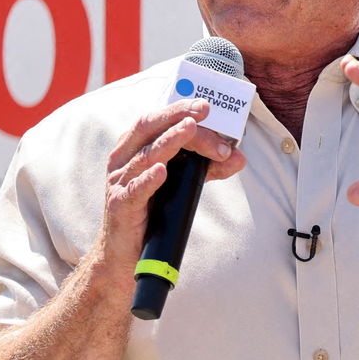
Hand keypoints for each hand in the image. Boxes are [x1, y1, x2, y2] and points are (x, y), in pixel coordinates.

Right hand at [100, 98, 246, 265]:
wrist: (124, 253)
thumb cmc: (151, 211)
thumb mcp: (180, 184)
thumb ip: (207, 169)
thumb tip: (239, 158)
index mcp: (134, 148)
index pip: (157, 120)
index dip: (179, 109)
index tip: (206, 106)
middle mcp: (123, 160)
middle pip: (149, 129)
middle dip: (176, 115)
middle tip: (203, 110)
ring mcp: (119, 182)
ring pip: (145, 156)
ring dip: (171, 141)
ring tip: (191, 128)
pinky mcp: (120, 206)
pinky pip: (134, 190)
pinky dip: (148, 180)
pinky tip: (161, 171)